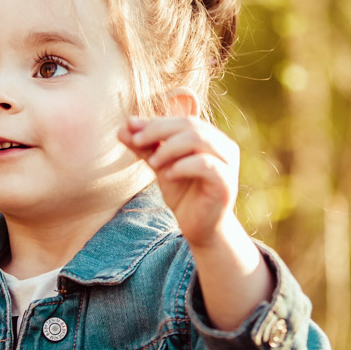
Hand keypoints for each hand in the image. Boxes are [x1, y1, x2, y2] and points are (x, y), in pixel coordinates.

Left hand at [119, 114, 270, 329]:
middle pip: (189, 125)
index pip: (181, 120)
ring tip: (153, 161)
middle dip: (159, 131)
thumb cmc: (184, 194)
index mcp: (210, 137)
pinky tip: (168, 174)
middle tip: (136, 141)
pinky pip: (206, 165)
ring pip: (198, 140)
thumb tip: (122, 128)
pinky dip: (183, 166)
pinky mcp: (226, 182)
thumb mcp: (160, 167)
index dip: (155, 122)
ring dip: (170, 147)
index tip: (130, 126)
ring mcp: (228, 163)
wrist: (200, 229)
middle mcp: (223, 145)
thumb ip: (145, 147)